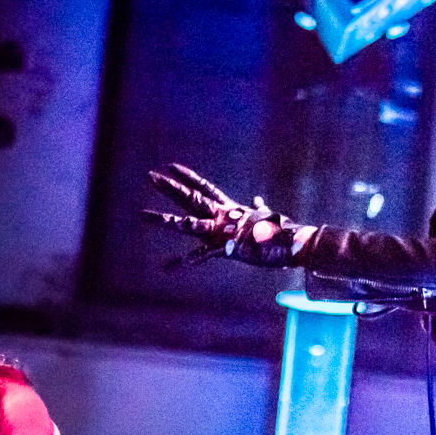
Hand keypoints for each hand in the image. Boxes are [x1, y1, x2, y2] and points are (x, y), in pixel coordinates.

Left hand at [144, 163, 314, 269]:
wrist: (293, 242)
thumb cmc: (282, 232)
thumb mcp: (265, 216)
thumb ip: (257, 208)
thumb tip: (257, 200)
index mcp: (231, 209)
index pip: (205, 187)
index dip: (188, 176)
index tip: (171, 166)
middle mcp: (222, 216)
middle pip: (191, 198)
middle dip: (170, 188)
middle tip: (150, 176)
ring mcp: (221, 231)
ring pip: (187, 223)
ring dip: (164, 220)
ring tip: (143, 215)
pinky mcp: (225, 248)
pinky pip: (200, 256)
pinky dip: (183, 263)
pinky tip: (166, 269)